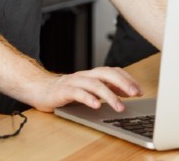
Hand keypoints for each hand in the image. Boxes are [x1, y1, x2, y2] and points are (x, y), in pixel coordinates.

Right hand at [28, 67, 142, 112]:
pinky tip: (96, 106)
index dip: (127, 79)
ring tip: (119, 107)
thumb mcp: (88, 89)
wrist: (39, 89)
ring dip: (109, 95)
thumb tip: (126, 92)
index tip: (139, 90)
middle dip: (123, 83)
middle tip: (135, 94)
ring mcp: (73, 82)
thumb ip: (105, 88)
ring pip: (94, 84)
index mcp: (91, 75)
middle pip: (106, 74)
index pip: (112, 71)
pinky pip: (77, 93)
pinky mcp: (63, 91)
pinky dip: (88, 98)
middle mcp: (84, 76)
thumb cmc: (65, 91)